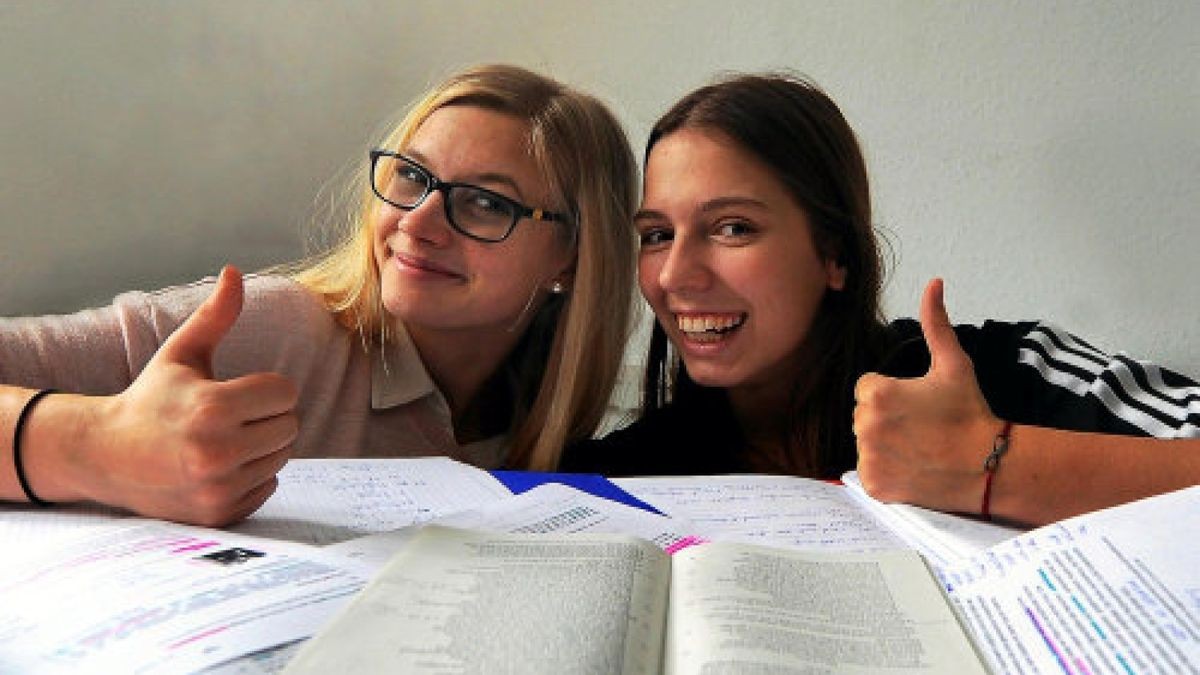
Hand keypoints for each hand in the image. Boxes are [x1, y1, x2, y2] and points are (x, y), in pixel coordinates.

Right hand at [76, 266, 298, 525]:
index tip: (239, 391)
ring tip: (223, 440)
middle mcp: (216, 450)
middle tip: (232, 416)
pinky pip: (268, 487)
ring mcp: (217, 486)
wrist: (105, 455)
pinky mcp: (218, 513)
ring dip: (262, 447)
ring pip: (282, 458)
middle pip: (290, 426)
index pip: (285, 392)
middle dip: (267, 417)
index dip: (266, 388)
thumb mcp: (181, 354)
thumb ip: (215, 316)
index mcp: (212, 407)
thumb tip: (235, 271)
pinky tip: (220, 466)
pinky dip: (252, 476)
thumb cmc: (150, 399)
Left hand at [853, 278, 1001, 513]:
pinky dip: (886, 472)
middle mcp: (864, 425)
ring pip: (865, 444)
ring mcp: (868, 458)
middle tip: (921, 427)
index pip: (866, 389)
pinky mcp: (874, 484)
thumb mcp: (954, 364)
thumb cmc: (969, 413)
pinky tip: (913, 467)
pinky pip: (869, 473)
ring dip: (884, 445)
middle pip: (863, 416)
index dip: (892, 395)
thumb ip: (936, 323)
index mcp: (875, 393)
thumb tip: (933, 283)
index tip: (918, 405)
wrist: (988, 464)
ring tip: (918, 447)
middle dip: (886, 419)